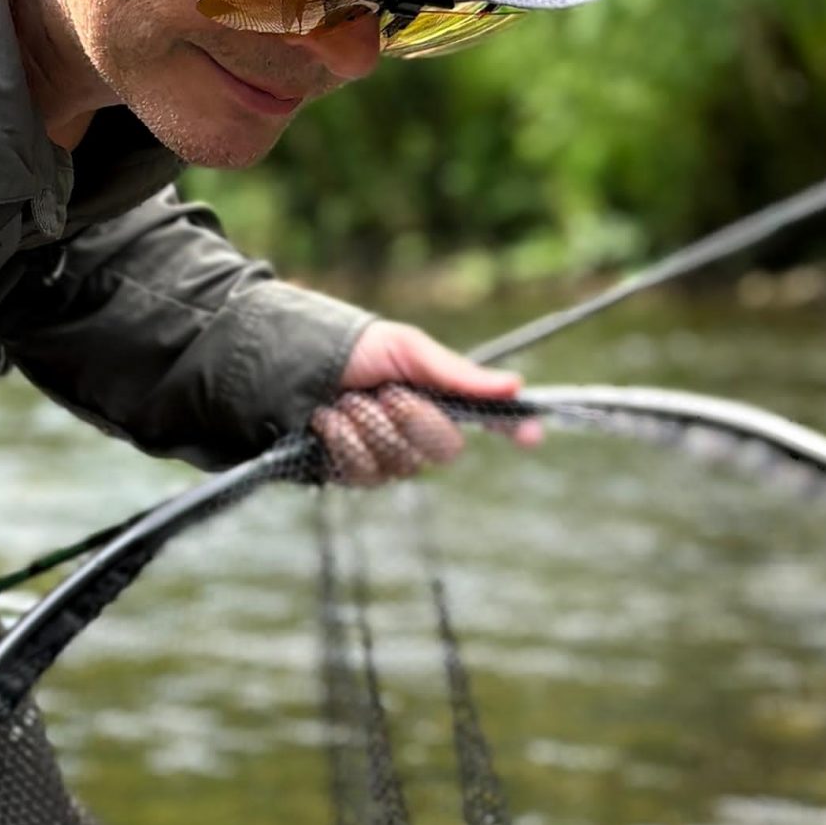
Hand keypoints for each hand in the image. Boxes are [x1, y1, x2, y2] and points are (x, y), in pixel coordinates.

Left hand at [311, 319, 536, 486]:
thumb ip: (456, 373)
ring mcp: (388, 458)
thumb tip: (515, 385)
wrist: (292, 362)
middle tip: (384, 392)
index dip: (513, 428)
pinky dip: (344, 440)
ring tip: (346, 401)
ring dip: (370, 425)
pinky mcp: (353, 475)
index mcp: (439, 397)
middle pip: (444, 448)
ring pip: (402, 462)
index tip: (533, 435)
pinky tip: (326, 419)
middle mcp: (420, 433)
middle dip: (412, 417)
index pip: (488, 419)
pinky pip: (365, 473)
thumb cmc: (354, 350)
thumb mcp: (406, 349)